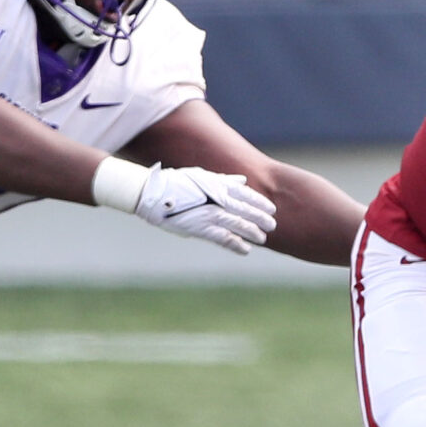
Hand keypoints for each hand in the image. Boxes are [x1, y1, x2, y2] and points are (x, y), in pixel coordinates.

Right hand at [130, 165, 277, 255]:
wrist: (153, 193)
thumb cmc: (175, 184)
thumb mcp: (202, 176)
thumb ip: (224, 181)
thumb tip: (242, 181)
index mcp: (217, 184)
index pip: (245, 194)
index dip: (260, 202)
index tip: (272, 209)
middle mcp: (216, 198)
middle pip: (245, 209)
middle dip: (261, 218)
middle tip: (273, 225)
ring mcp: (209, 213)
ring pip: (238, 224)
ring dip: (252, 232)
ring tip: (263, 238)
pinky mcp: (200, 227)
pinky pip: (223, 238)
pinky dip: (236, 244)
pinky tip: (245, 249)